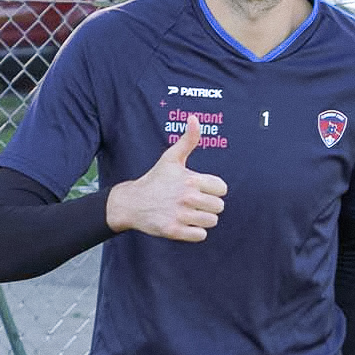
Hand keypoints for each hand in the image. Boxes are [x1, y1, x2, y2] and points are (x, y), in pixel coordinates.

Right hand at [105, 116, 227, 239]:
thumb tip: (195, 118)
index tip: (200, 189)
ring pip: (211, 222)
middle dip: (209, 206)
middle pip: (219, 207)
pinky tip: (184, 224)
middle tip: (193, 202)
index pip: (222, 189)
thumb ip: (188, 140)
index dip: (213, 190)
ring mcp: (180, 215)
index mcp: (190, 179)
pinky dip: (195, 232)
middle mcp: (187, 197)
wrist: (131, 202)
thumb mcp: (171, 158)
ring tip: (189, 213)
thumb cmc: (155, 180)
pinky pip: (200, 235)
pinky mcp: (174, 231)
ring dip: (203, 219)